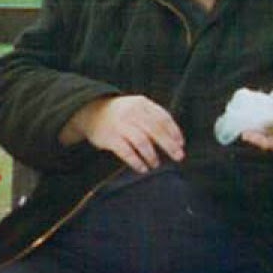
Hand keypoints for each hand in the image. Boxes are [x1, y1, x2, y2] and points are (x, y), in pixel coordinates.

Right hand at [64, 95, 184, 172]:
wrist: (90, 112)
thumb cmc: (121, 114)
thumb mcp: (137, 108)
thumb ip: (154, 119)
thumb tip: (176, 140)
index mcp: (142, 104)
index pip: (163, 117)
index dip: (174, 132)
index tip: (181, 144)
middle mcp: (132, 113)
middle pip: (155, 130)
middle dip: (169, 145)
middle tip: (178, 157)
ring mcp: (120, 125)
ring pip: (142, 141)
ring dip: (152, 155)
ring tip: (156, 164)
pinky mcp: (110, 138)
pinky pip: (126, 152)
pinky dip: (136, 161)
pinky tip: (142, 168)